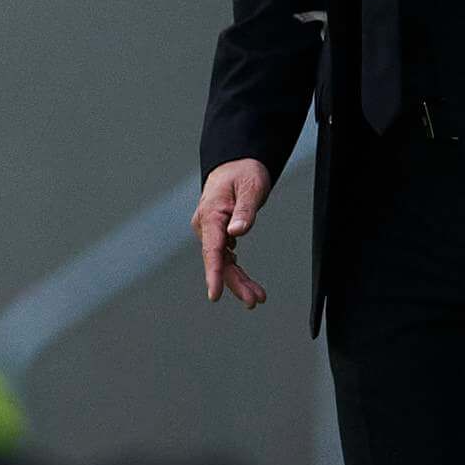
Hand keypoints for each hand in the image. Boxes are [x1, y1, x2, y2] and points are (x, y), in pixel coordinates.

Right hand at [195, 160, 271, 309]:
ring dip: (239, 280)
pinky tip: (248, 284)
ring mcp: (211, 231)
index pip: (212, 249)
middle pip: (218, 261)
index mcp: (211, 214)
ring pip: (223, 262)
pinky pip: (226, 257)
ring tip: (258, 297)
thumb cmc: (243, 172)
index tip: (215, 294)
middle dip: (235, 283)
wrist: (236, 164)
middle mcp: (206, 225)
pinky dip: (237, 271)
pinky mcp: (218, 234)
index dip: (214, 274)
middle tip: (255, 300)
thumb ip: (244, 211)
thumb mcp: (250, 187)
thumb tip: (236, 233)